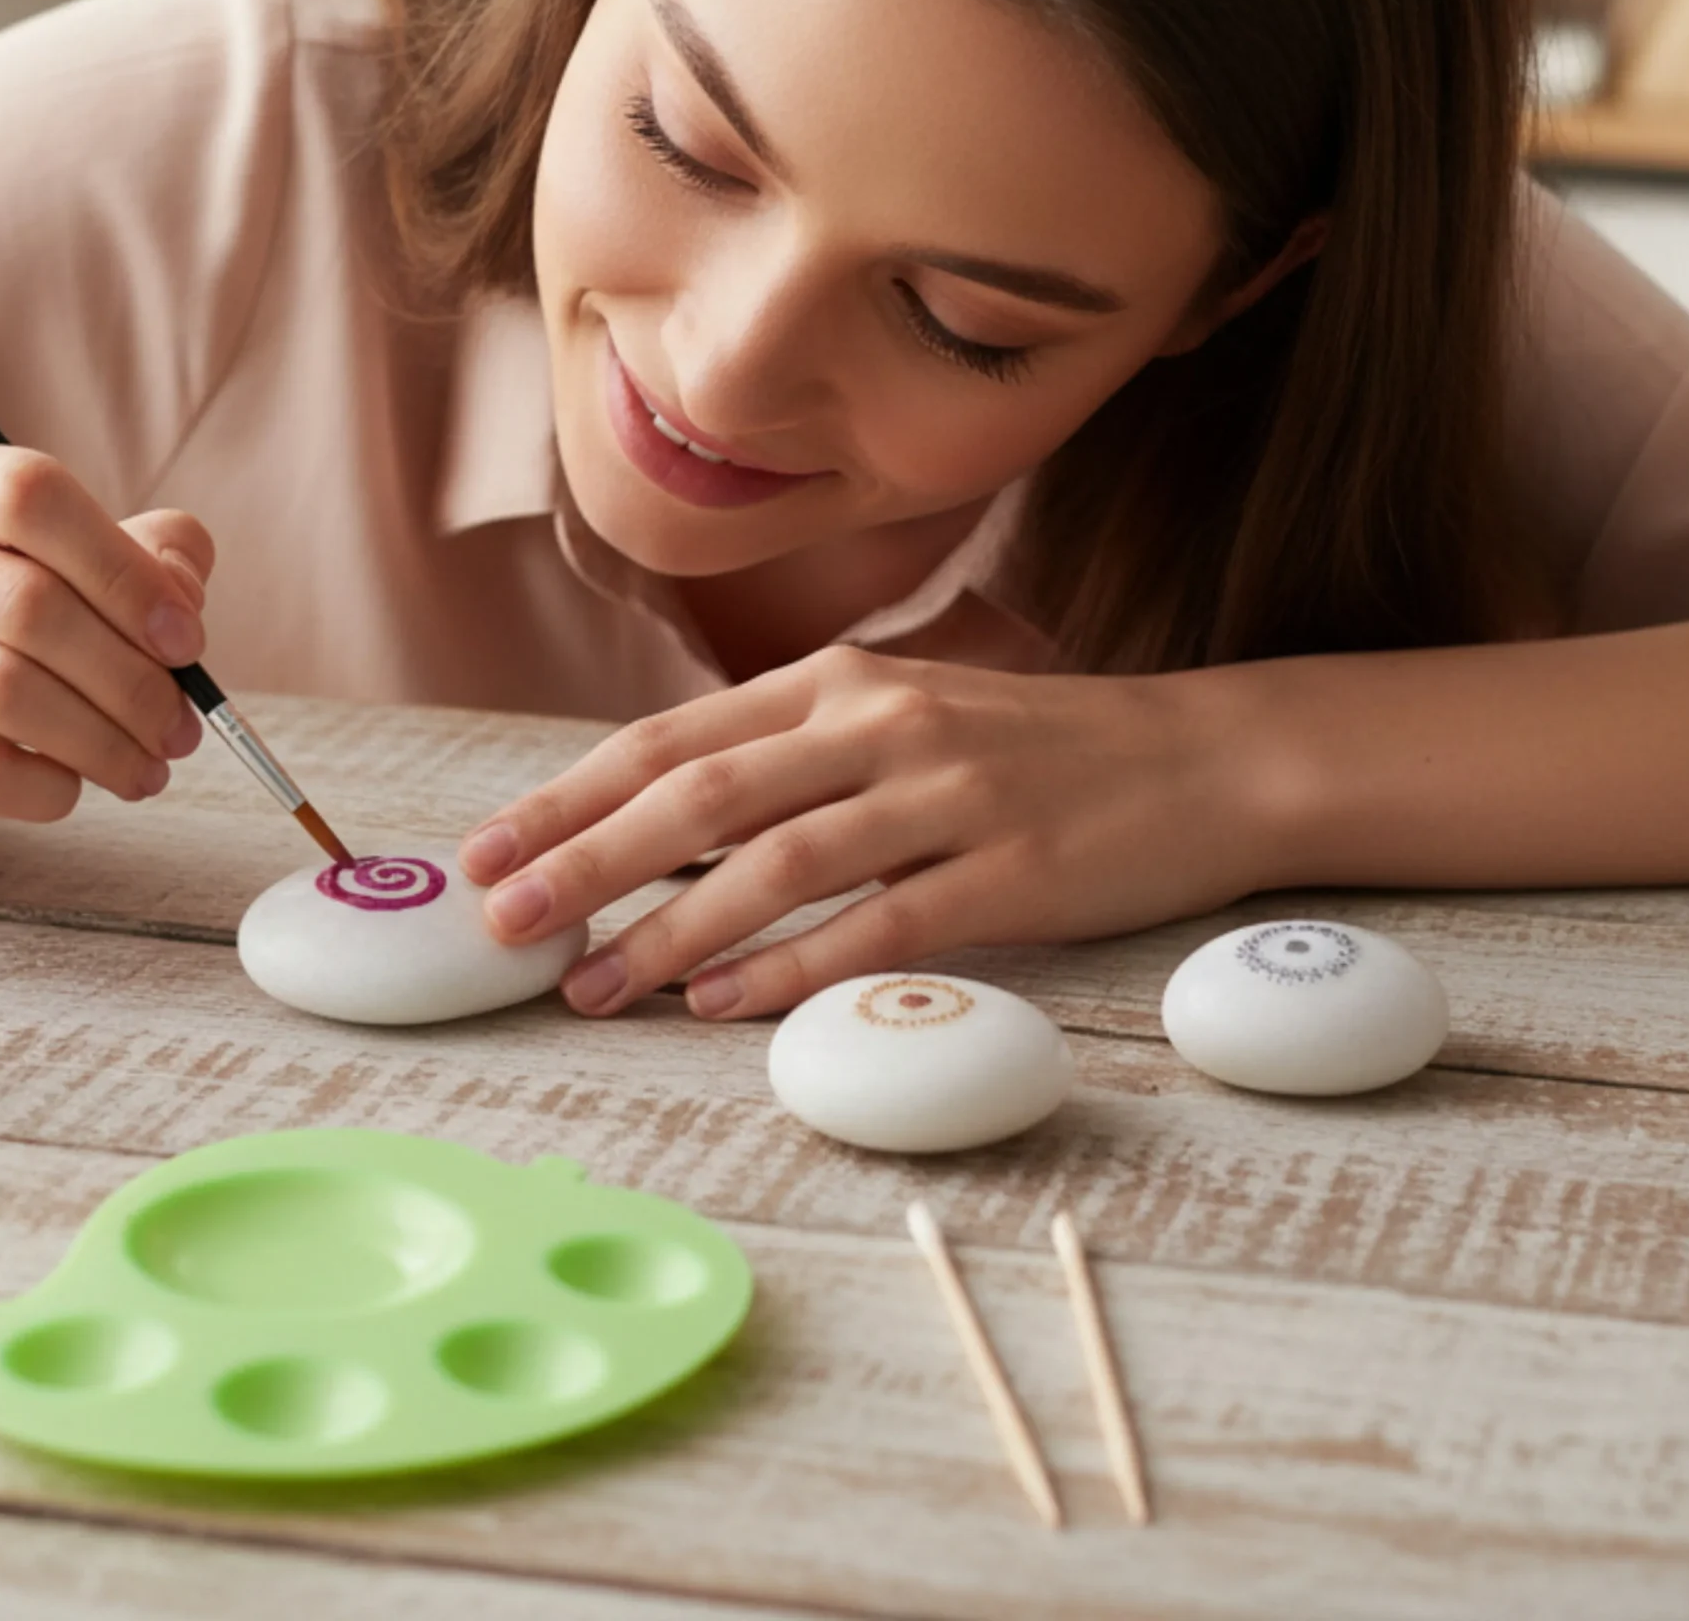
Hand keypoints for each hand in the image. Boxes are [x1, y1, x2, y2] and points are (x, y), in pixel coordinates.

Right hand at [0, 443, 214, 859]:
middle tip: (181, 727)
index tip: (187, 640)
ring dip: (101, 738)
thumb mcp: (38, 573)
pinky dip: (43, 787)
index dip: (125, 569)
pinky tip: (68, 791)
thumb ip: (133, 558)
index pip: (30, 494)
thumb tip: (183, 596)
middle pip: (25, 600)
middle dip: (130, 675)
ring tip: (146, 768)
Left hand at [456, 646, 1278, 1019]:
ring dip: (671, 934)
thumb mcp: (896, 716)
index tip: (487, 853)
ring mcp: (945, 797)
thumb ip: (788, 754)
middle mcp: (879, 725)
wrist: (1202, 758)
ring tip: (594, 987)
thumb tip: (650, 821)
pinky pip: (878, 926)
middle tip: (505, 924)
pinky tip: (724, 1007)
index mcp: (836, 682)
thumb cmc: (1029, 748)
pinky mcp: (1008, 874)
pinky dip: (792, 969)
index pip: (671, 739)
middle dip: (586, 862)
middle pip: (701, 796)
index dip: (569, 797)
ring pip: (775, 866)